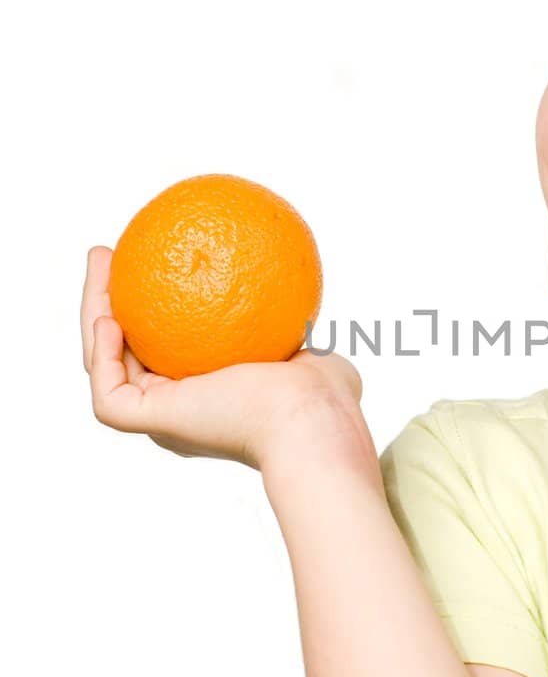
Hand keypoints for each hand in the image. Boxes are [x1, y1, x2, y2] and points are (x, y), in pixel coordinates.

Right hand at [80, 244, 374, 472]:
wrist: (315, 420)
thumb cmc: (326, 396)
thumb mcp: (313, 353)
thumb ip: (297, 332)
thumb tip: (298, 303)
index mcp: (208, 395)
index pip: (164, 346)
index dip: (149, 307)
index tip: (151, 261)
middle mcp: (178, 409)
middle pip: (125, 350)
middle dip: (108, 300)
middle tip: (108, 254)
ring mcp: (162, 419)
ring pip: (104, 365)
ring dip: (93, 312)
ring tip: (100, 262)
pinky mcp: (152, 422)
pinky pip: (108, 390)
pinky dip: (101, 354)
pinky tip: (111, 316)